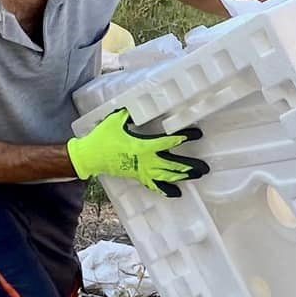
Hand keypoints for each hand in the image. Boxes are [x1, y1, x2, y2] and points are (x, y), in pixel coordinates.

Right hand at [68, 109, 207, 196]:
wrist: (91, 156)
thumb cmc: (102, 138)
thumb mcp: (116, 120)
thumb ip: (129, 112)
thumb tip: (137, 103)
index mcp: (143, 146)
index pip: (169, 141)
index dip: (184, 137)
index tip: (197, 134)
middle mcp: (146, 161)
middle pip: (173, 165)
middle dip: (189, 166)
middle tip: (205, 168)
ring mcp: (143, 171)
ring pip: (167, 176)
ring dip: (182, 176)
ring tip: (197, 176)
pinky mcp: (138, 177)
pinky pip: (154, 186)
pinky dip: (166, 190)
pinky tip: (177, 193)